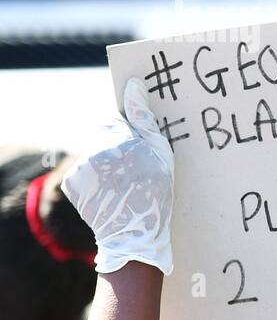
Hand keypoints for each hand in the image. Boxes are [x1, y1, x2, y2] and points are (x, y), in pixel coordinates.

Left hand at [61, 77, 174, 274]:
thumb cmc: (155, 193)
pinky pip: (84, 169)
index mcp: (119, 139)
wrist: (132, 233)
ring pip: (93, 152)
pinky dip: (95, 176)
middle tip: (134, 169)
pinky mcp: (71, 182)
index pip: (118, 118)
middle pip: (104, 134)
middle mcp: (95, 150)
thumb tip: (134, 85)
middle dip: (117, 146)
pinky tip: (110, 190)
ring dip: (105, 161)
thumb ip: (145, 119)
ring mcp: (80, 167)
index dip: (131, 132)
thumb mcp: (161, 155)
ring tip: (123, 182)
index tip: (141, 148)